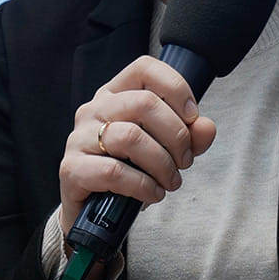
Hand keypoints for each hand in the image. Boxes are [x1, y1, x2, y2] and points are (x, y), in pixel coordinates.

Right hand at [58, 56, 217, 233]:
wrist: (93, 210)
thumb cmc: (128, 171)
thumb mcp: (165, 149)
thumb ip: (189, 136)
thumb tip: (206, 127)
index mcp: (115, 95)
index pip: (144, 68)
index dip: (176, 88)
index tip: (192, 116)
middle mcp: (94, 109)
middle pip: (144, 103)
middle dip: (176, 135)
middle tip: (184, 160)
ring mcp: (79, 137)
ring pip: (131, 137)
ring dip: (162, 164)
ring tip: (170, 181)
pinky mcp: (72, 168)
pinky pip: (114, 171)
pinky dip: (142, 185)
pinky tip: (152, 193)